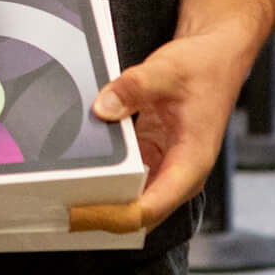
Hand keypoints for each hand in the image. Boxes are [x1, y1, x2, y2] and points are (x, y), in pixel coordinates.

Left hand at [69, 28, 259, 234]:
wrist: (217, 58)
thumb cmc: (205, 68)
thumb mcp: (167, 70)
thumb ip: (133, 88)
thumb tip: (102, 109)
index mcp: (191, 163)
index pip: (149, 209)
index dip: (111, 215)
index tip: (78, 212)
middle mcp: (179, 175)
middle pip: (136, 215)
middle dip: (99, 216)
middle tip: (57, 210)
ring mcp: (165, 169)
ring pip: (129, 202)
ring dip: (98, 202)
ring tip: (60, 197)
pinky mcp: (153, 158)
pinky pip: (126, 181)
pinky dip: (104, 182)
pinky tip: (80, 175)